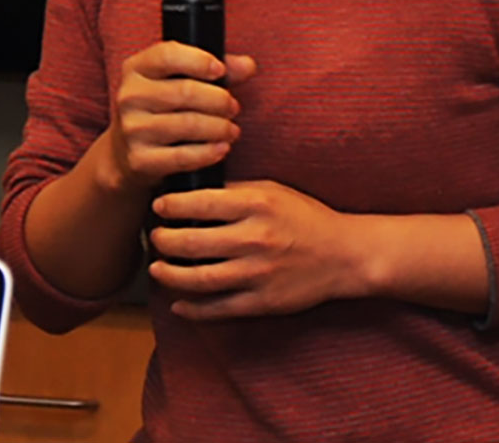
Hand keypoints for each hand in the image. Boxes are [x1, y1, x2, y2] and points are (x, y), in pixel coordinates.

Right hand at [101, 42, 255, 193]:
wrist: (127, 153)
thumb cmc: (163, 108)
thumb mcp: (181, 80)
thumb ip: (216, 69)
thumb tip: (248, 66)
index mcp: (137, 68)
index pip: (167, 55)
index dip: (198, 61)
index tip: (220, 70)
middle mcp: (129, 96)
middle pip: (184, 92)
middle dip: (218, 100)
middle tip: (234, 107)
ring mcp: (132, 129)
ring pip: (188, 124)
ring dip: (219, 127)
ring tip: (231, 129)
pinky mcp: (139, 160)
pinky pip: (183, 156)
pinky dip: (209, 152)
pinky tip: (222, 148)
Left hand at [148, 181, 369, 319]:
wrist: (344, 255)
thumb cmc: (307, 218)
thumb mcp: (275, 191)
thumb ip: (237, 191)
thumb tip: (195, 191)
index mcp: (258, 205)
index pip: (201, 203)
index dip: (171, 205)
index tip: (158, 206)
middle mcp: (256, 239)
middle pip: (192, 242)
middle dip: (164, 240)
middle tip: (155, 237)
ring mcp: (258, 274)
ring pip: (199, 278)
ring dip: (170, 275)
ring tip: (157, 269)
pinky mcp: (262, 302)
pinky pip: (218, 309)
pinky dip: (193, 309)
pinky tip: (179, 303)